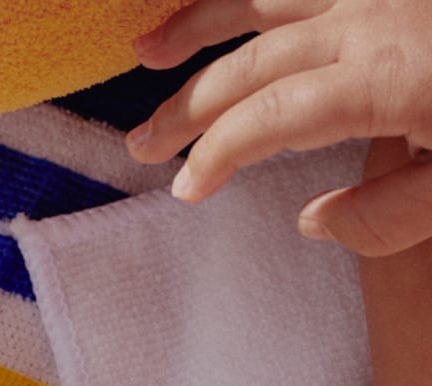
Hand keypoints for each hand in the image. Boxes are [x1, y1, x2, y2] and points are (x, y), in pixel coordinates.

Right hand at [128, 0, 431, 252]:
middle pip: (254, 63)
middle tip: (141, 144)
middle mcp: (369, 20)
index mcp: (385, 78)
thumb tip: (312, 220)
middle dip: (187, 107)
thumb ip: (388, 217)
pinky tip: (215, 10)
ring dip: (198, 23)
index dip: (216, 154)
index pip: (271, 115)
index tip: (186, 190)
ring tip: (148, 51)